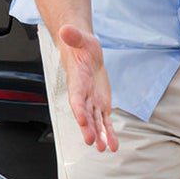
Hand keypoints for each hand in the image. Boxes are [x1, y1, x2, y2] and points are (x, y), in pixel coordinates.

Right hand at [58, 23, 116, 151]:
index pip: (76, 99)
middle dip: (88, 128)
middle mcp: (83, 96)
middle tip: (92, 141)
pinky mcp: (101, 105)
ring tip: (105, 149)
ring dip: (99, 136)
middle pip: (85, 115)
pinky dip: (109, 133)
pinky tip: (113, 146)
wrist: (84, 53)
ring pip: (95, 122)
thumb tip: (66, 30)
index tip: (83, 120)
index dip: (79, 110)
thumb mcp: (80, 38)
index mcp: (76, 83)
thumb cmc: (81, 46)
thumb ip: (73, 36)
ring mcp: (92, 102)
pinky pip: (105, 122)